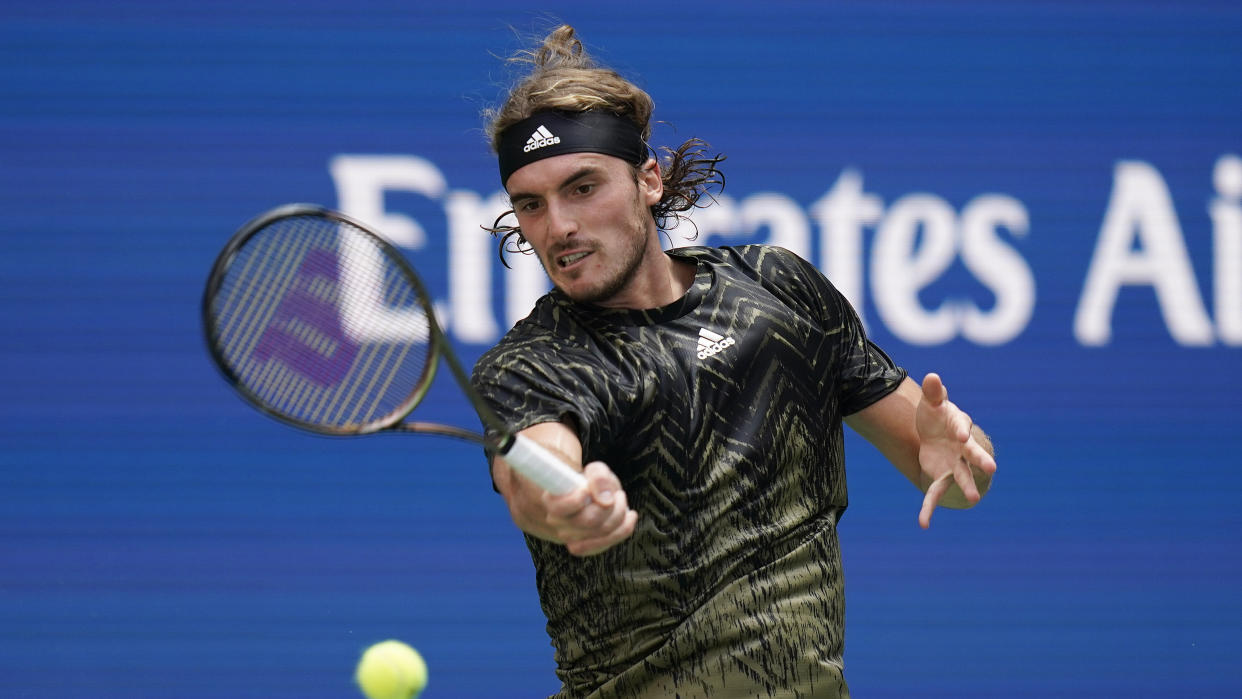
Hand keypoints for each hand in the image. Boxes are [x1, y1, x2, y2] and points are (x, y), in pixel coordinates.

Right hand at [541, 461, 638, 555]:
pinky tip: (630, 516)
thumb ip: (598, 477)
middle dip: (611, 505)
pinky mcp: (584, 547)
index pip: (560, 507)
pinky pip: (608, 541)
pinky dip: (624, 528)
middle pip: (589, 520)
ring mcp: (569, 538)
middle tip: (616, 493)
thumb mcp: (595, 471)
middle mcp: (557, 522)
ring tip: (621, 500)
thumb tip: (605, 499)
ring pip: (602, 531)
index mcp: (553, 500)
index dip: (576, 500)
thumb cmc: (591, 484)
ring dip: (620, 513)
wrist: (591, 499)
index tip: (587, 489)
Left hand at [915, 373, 996, 528]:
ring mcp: (954, 464)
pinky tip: (923, 524)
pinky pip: (935, 493)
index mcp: (959, 427)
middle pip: (973, 455)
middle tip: (991, 469)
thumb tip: (932, 377)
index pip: (962, 428)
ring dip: (967, 487)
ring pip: (962, 477)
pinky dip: (929, 508)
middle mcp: (962, 449)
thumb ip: (933, 392)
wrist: (931, 432)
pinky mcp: (942, 476)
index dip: (961, 431)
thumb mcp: (931, 403)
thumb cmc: (936, 415)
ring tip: (974, 500)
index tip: (962, 435)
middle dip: (981, 460)